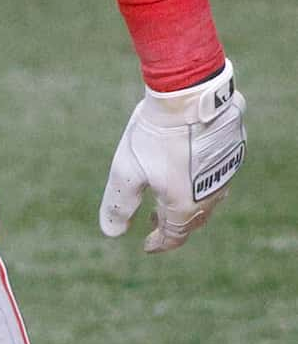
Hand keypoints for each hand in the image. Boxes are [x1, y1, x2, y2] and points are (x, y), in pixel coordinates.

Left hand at [99, 60, 246, 252]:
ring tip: (165, 200)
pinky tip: (185, 172)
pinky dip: (198, 184)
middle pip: (192, 220)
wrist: (190, 97)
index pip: (174, 235)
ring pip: (206, 200)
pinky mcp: (232, 153)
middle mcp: (211, 195)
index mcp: (185, 205)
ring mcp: (225, 174)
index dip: (159, 243)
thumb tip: (111, 233)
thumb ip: (119, 205)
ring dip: (186, 206)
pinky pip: (216, 178)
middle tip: (153, 223)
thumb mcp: (126, 172)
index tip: (147, 246)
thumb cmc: (155, 136)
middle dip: (171, 226)